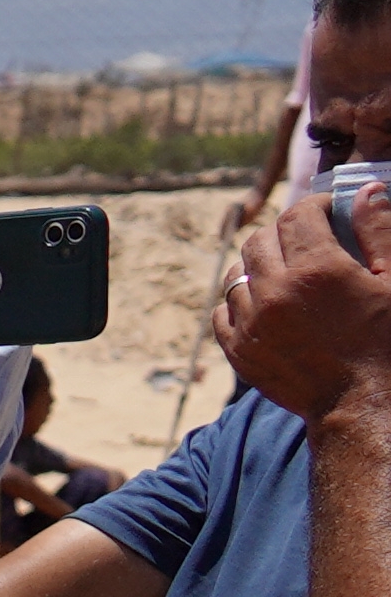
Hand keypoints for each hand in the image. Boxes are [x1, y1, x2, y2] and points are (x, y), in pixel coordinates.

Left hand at [217, 165, 390, 428]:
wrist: (362, 407)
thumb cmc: (388, 342)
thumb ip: (379, 231)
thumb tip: (364, 189)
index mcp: (318, 270)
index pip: (298, 215)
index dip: (315, 206)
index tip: (328, 212)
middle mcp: (275, 293)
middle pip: (261, 240)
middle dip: (284, 232)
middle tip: (307, 239)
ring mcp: (250, 324)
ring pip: (237, 274)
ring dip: (259, 266)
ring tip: (284, 271)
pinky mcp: (237, 352)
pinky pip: (222, 312)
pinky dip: (239, 301)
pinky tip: (262, 303)